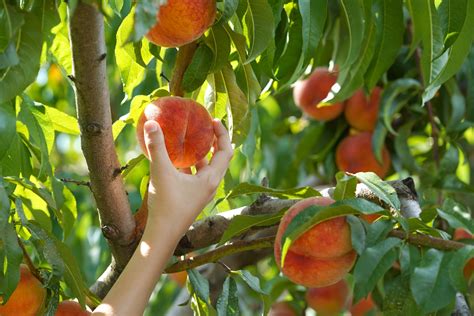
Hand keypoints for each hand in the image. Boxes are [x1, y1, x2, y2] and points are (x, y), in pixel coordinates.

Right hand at [142, 119, 232, 238]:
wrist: (162, 236)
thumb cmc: (166, 205)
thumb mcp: (161, 172)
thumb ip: (157, 147)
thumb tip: (151, 122)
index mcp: (211, 179)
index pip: (226, 151)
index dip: (222, 134)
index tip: (214, 121)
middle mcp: (211, 186)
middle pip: (220, 159)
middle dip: (215, 142)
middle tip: (207, 128)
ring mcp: (202, 194)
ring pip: (208, 169)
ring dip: (204, 155)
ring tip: (193, 142)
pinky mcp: (193, 199)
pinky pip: (198, 177)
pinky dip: (193, 167)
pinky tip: (177, 162)